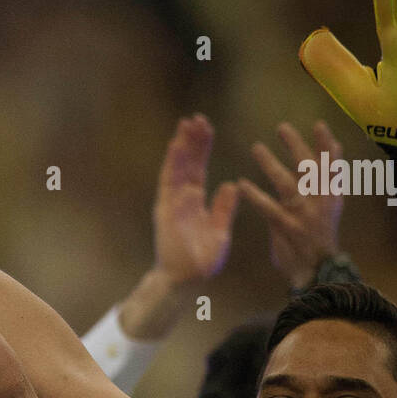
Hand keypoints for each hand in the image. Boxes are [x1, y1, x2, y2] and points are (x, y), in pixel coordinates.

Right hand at [151, 115, 238, 286]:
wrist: (186, 280)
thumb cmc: (202, 260)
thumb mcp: (220, 231)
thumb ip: (223, 208)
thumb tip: (231, 185)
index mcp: (195, 203)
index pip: (198, 169)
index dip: (202, 149)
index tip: (206, 128)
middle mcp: (180, 199)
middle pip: (186, 163)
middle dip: (191, 141)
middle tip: (196, 118)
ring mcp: (171, 203)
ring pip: (176, 168)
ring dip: (181, 146)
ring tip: (186, 124)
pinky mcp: (165, 210)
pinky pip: (169, 183)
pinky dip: (173, 164)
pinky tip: (178, 146)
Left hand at [239, 121, 344, 288]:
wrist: (318, 272)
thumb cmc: (318, 236)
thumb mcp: (327, 206)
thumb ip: (322, 180)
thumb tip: (325, 150)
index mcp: (330, 196)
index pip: (330, 166)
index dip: (326, 146)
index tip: (320, 125)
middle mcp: (319, 202)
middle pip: (309, 169)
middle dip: (296, 147)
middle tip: (282, 127)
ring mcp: (303, 215)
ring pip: (287, 184)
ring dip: (271, 165)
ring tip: (257, 148)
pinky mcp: (287, 228)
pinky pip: (269, 209)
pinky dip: (254, 195)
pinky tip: (242, 184)